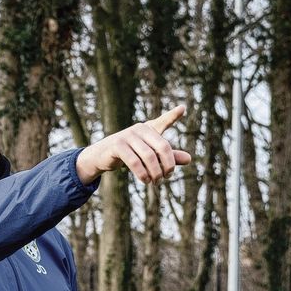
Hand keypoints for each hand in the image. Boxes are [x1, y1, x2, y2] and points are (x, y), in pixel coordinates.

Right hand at [75, 105, 191, 184]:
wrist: (101, 156)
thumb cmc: (128, 153)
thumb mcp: (149, 155)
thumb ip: (168, 156)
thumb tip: (189, 159)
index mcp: (149, 129)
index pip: (163, 122)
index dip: (172, 116)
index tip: (182, 108)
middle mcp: (139, 129)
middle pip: (162, 147)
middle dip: (168, 165)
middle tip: (167, 177)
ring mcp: (127, 136)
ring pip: (149, 156)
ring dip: (155, 172)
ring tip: (156, 182)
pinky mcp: (117, 146)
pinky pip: (134, 162)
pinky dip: (142, 174)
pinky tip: (145, 180)